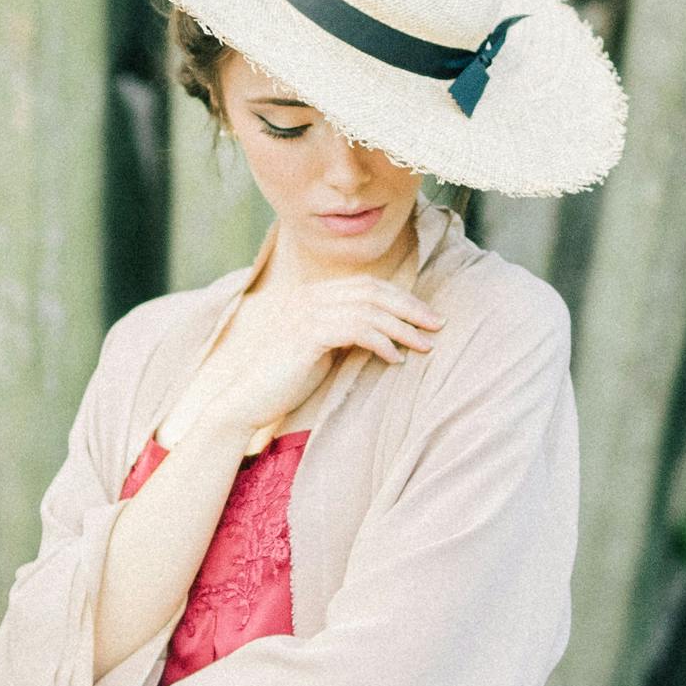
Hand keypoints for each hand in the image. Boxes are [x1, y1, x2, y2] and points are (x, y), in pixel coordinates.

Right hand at [175, 267, 442, 450]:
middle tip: (438, 324)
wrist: (246, 400)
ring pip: (369, 310)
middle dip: (410, 307)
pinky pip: (355, 330)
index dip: (402, 297)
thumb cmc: (285, 380)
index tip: (427, 315)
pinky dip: (381, 343)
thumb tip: (384, 334)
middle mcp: (311, 297)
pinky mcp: (307, 335)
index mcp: (314, 296)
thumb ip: (346, 335)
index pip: (368, 285)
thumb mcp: (322, 351)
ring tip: (426, 345)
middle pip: (373, 291)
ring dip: (403, 328)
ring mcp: (307, 313)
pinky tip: (396, 359)